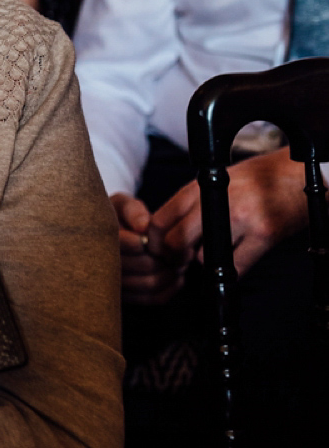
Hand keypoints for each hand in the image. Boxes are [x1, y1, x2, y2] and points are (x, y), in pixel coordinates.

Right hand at [112, 192, 185, 304]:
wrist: (107, 234)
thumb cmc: (118, 217)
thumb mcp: (121, 205)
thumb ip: (132, 210)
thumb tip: (143, 226)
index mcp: (100, 239)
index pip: (133, 244)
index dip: (152, 241)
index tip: (160, 237)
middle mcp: (102, 264)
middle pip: (145, 265)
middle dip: (167, 257)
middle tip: (179, 250)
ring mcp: (113, 283)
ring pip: (150, 284)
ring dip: (170, 272)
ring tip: (177, 261)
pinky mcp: (125, 297)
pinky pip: (153, 298)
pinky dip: (170, 288)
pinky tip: (174, 276)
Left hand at [152, 146, 308, 279]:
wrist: (293, 176)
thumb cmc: (252, 180)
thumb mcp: (212, 182)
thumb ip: (190, 204)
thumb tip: (166, 233)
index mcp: (198, 187)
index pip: (161, 220)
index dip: (155, 242)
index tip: (160, 251)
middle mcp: (216, 201)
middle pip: (176, 241)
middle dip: (174, 258)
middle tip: (180, 262)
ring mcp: (240, 219)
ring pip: (203, 257)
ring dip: (205, 263)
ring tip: (213, 255)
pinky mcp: (263, 235)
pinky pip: (236, 266)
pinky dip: (232, 270)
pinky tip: (235, 261)